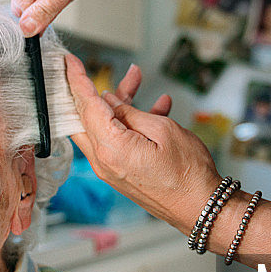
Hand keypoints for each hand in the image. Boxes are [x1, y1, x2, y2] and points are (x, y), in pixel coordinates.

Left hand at [65, 54, 220, 229]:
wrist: (201, 208)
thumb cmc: (188, 175)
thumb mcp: (163, 130)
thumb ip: (130, 113)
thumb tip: (108, 101)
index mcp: (111, 148)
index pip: (84, 106)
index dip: (77, 80)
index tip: (69, 63)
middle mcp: (104, 161)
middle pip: (85, 117)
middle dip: (94, 89)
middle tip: (102, 70)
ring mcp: (110, 169)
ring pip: (102, 126)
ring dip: (118, 103)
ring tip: (138, 79)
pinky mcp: (119, 173)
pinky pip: (116, 140)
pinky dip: (128, 123)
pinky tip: (154, 107)